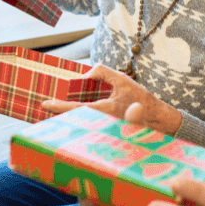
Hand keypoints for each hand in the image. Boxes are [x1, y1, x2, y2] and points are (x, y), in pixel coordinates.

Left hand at [41, 65, 183, 134]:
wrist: (159, 119)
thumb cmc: (142, 99)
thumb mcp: (123, 79)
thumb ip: (102, 72)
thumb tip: (83, 75)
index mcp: (105, 109)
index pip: (77, 108)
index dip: (59, 106)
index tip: (45, 103)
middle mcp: (102, 122)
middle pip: (74, 119)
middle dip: (60, 114)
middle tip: (47, 107)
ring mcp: (105, 130)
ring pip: (81, 123)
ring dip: (70, 117)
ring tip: (58, 109)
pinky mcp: (108, 133)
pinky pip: (90, 126)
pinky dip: (81, 121)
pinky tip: (76, 116)